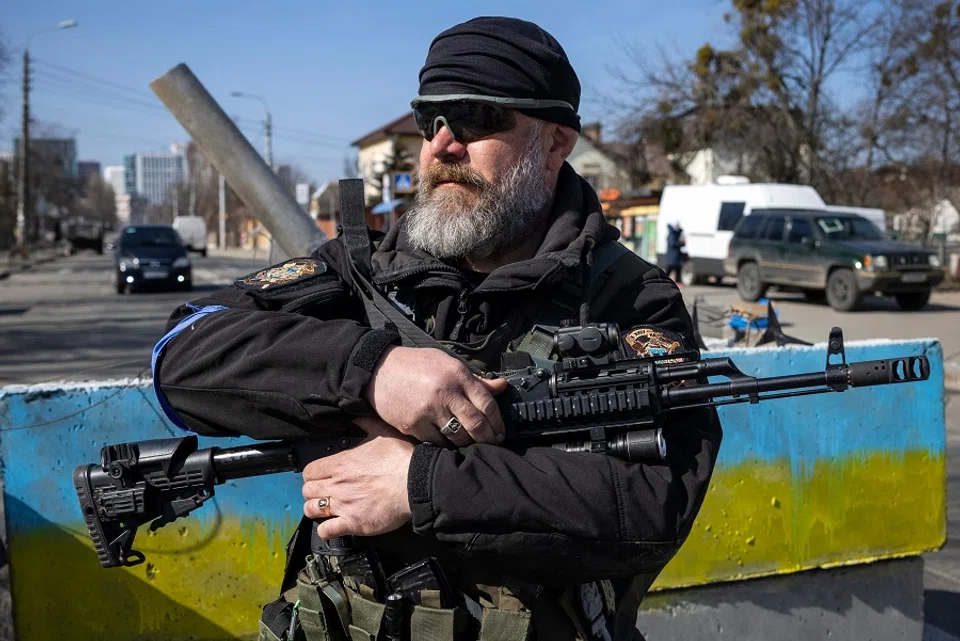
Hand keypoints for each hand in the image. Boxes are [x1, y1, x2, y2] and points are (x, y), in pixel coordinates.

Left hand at [302, 417, 414, 538]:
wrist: (415, 483)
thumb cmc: (401, 459)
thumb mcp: (382, 433)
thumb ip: (366, 425)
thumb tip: (358, 416)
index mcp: (341, 463)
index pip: (309, 471)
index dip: (312, 474)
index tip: (319, 477)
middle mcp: (337, 485)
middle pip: (307, 491)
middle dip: (312, 492)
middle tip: (322, 493)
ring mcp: (343, 505)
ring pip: (311, 510)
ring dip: (316, 510)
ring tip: (324, 510)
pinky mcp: (353, 523)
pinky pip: (327, 531)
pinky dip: (326, 530)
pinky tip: (333, 527)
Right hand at [364, 345, 507, 445]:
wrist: (378, 370)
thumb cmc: (415, 365)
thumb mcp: (447, 363)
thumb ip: (475, 379)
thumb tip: (502, 387)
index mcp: (457, 375)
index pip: (487, 403)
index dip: (498, 422)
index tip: (500, 431)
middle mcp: (446, 392)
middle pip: (476, 424)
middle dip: (488, 438)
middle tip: (491, 444)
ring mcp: (429, 410)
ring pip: (457, 437)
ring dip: (467, 444)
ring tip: (470, 444)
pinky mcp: (413, 424)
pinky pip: (436, 442)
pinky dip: (444, 445)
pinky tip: (447, 443)